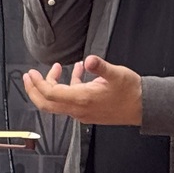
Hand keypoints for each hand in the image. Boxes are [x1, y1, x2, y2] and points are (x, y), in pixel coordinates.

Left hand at [22, 56, 142, 125]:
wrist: (144, 107)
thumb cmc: (131, 92)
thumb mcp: (116, 74)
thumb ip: (101, 66)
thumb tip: (90, 60)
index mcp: (82, 100)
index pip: (51, 94)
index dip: (38, 83)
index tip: (32, 72)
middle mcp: (79, 109)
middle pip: (47, 104)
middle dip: (34, 90)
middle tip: (29, 76)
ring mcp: (83, 112)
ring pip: (58, 102)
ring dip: (53, 85)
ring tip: (57, 68)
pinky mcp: (88, 111)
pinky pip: (71, 100)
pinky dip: (69, 86)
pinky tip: (80, 72)